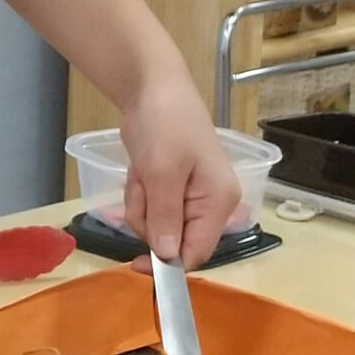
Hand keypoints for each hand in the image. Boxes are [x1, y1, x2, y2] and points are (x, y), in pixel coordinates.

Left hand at [118, 80, 240, 268]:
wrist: (152, 89)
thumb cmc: (165, 124)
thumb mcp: (163, 172)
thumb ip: (166, 217)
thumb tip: (167, 257)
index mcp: (220, 202)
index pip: (198, 252)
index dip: (168, 264)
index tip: (134, 264)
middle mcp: (210, 205)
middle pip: (173, 240)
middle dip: (149, 219)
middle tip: (144, 186)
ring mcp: (190, 198)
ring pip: (156, 226)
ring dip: (140, 204)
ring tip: (142, 172)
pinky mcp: (172, 190)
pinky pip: (150, 210)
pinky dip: (139, 194)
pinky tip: (140, 171)